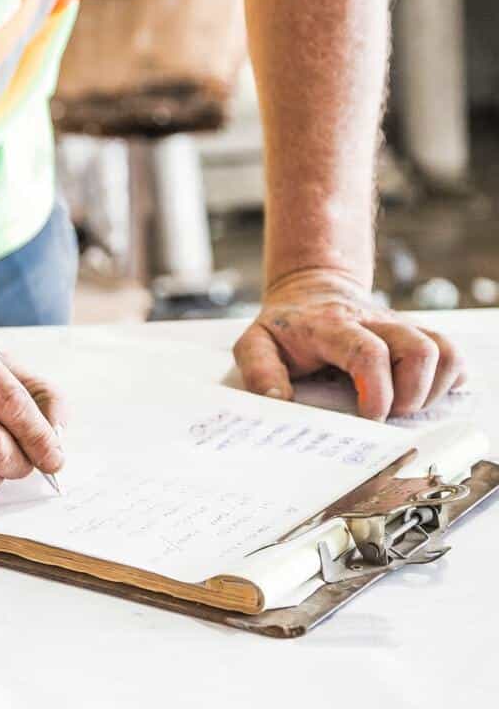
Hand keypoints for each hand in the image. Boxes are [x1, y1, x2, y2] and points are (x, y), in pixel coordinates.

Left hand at [234, 269, 466, 419]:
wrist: (311, 290)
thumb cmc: (285, 327)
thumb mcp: (255, 343)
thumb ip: (259, 371)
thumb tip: (277, 401)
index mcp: (332, 327)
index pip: (367, 352)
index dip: (378, 389)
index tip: (371, 417)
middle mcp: (374, 322)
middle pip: (419, 349)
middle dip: (412, 394)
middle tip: (387, 416)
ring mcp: (400, 327)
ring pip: (444, 350)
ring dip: (433, 389)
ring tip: (404, 407)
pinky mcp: (417, 335)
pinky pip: (452, 354)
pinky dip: (447, 379)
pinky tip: (421, 394)